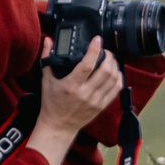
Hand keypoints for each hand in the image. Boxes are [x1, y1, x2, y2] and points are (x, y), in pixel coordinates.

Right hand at [24, 37, 122, 164]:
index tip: (97, 40)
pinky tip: (114, 71)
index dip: (94, 50)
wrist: (59, 125)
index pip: (87, 65)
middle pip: (105, 70)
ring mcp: (96, 100)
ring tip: (110, 59)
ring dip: (114, 65)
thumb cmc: (51, 102)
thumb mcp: (46, 80)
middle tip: (104, 50)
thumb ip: (47, 58)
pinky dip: (118, 78)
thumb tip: (48, 41)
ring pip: (114, 79)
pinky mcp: (102, 106)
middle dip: (108, 56)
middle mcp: (85, 93)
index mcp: (71, 85)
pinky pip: (117, 89)